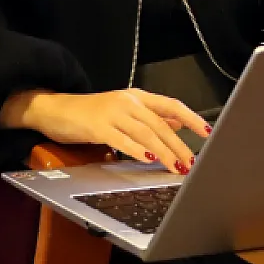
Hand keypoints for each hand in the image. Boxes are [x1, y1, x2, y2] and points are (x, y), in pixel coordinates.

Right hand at [2, 89, 209, 175]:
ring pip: (145, 132)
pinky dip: (137, 150)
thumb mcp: (124, 112)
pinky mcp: (97, 125)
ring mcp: (113, 112)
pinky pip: (122, 139)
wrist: (55, 109)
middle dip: (179, 145)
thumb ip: (150, 117)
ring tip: (175, 166)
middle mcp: (128, 101)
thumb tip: (180, 124)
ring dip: (163, 151)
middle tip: (191, 163)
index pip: (171, 105)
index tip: (208, 133)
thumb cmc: (90, 114)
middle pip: (161, 123)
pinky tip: (148, 159)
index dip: (192, 118)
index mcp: (137, 96)